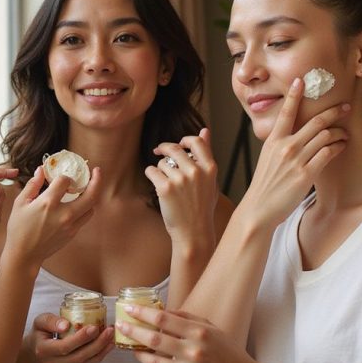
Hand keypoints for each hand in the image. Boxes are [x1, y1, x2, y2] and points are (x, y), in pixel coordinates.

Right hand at [2, 165, 102, 267]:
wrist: (24, 255)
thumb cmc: (19, 229)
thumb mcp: (20, 203)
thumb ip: (33, 185)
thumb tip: (41, 170)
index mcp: (48, 203)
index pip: (65, 181)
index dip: (63, 176)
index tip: (60, 177)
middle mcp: (63, 214)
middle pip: (90, 195)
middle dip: (97, 180)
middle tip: (97, 171)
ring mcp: (70, 225)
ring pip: (91, 206)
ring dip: (92, 195)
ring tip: (88, 187)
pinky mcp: (72, 233)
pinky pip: (85, 217)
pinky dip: (85, 208)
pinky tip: (79, 203)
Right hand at [27, 313, 113, 362]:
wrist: (35, 351)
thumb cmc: (39, 333)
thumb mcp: (39, 322)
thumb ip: (51, 321)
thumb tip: (66, 324)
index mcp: (44, 350)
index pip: (64, 347)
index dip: (80, 339)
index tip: (94, 327)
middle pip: (79, 357)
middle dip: (97, 344)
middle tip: (109, 330)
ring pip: (86, 361)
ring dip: (102, 349)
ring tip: (112, 336)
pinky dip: (100, 353)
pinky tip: (109, 343)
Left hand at [119, 305, 260, 362]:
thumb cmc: (228, 352)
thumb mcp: (212, 329)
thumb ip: (188, 318)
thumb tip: (163, 311)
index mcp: (200, 333)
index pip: (164, 319)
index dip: (143, 313)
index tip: (130, 309)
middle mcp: (193, 352)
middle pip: (154, 340)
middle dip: (133, 331)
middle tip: (121, 326)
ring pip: (154, 362)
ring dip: (139, 353)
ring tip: (132, 348)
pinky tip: (149, 362)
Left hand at [145, 128, 218, 247]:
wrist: (194, 232)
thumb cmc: (202, 207)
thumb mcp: (211, 180)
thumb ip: (207, 154)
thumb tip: (205, 130)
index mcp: (210, 168)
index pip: (196, 142)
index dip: (185, 139)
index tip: (178, 143)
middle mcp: (196, 171)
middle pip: (174, 148)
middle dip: (163, 149)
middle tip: (158, 151)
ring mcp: (180, 180)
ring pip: (162, 162)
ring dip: (159, 168)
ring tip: (165, 182)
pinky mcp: (165, 188)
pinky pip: (151, 171)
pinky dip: (151, 175)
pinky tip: (157, 185)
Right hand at [241, 78, 349, 227]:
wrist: (259, 208)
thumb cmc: (264, 184)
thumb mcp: (267, 158)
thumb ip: (279, 144)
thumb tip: (290, 134)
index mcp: (273, 140)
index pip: (286, 112)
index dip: (295, 95)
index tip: (302, 81)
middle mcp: (285, 146)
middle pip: (315, 122)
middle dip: (333, 112)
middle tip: (345, 106)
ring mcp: (296, 160)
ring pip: (324, 137)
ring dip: (338, 132)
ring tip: (344, 133)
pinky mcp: (306, 174)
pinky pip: (327, 154)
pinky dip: (337, 147)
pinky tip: (341, 146)